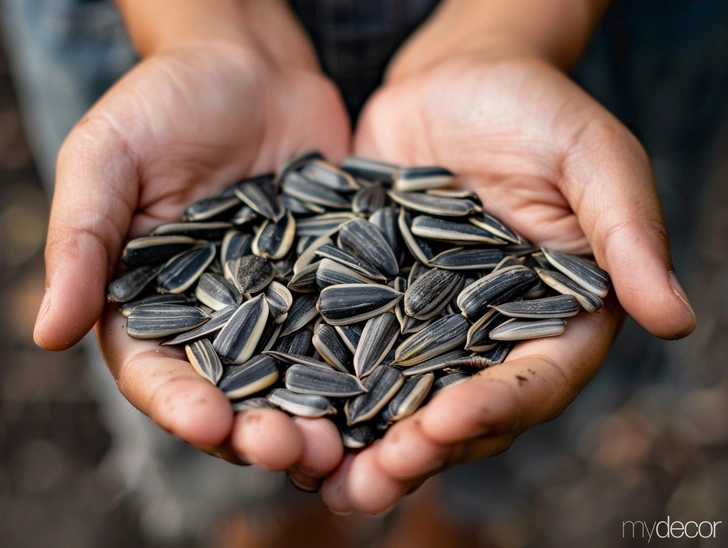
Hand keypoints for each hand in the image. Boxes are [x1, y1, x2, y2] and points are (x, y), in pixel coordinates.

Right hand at [33, 29, 349, 480]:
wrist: (249, 68)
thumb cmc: (164, 103)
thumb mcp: (107, 158)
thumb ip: (81, 241)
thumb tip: (44, 333)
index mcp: (147, 303)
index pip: (155, 371)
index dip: (178, 404)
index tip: (207, 423)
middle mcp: (215, 317)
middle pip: (233, 394)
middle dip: (257, 431)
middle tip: (293, 452)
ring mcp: (279, 304)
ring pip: (295, 378)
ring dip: (316, 417)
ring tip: (341, 443)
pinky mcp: (331, 282)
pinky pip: (349, 329)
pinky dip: (366, 364)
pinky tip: (389, 391)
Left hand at [320, 54, 695, 512]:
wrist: (455, 80)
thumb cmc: (533, 108)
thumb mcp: (588, 156)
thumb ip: (626, 231)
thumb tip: (677, 319)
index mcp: (553, 315)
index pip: (531, 381)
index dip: (492, 411)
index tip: (444, 423)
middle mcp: (487, 334)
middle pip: (458, 413)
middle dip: (417, 452)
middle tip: (369, 484)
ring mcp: (425, 324)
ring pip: (397, 402)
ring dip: (361, 446)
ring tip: (319, 477)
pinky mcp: (372, 302)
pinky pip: (346, 353)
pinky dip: (321, 391)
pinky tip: (283, 417)